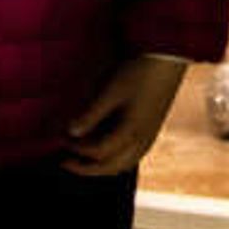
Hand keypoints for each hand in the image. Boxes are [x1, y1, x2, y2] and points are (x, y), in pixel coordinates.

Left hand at [62, 55, 188, 176]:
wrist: (168, 60)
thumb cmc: (138, 72)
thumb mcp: (111, 91)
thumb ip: (90, 114)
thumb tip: (70, 132)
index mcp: (131, 132)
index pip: (96, 151)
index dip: (75, 147)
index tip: (60, 137)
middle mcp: (141, 141)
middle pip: (109, 168)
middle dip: (85, 168)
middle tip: (64, 161)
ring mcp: (149, 138)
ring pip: (122, 165)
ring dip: (100, 167)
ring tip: (82, 160)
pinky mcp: (152, 132)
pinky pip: (132, 157)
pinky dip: (114, 160)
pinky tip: (105, 151)